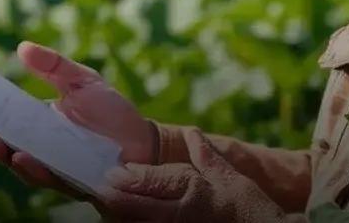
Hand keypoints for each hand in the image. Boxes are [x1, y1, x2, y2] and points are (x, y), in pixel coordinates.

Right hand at [0, 41, 156, 196]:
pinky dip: (37, 170)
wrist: (144, 142)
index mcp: (40, 122)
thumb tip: (22, 47)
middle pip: (10, 145)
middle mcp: (43, 147)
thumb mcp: (82, 81)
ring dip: (8, 157)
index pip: (7, 119)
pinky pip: (52, 178)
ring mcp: (57, 166)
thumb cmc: (111, 111)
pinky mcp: (74, 180)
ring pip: (25, 166)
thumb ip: (54, 66)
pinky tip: (27, 158)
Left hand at [98, 128, 285, 222]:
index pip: (154, 182)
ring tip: (105, 206)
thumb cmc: (248, 206)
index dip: (131, 177)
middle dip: (117, 198)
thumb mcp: (228, 176)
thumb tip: (191, 133)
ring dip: (123, 215)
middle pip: (139, 206)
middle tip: (100, 190)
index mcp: (193, 190)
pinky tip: (126, 220)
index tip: (111, 172)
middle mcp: (181, 212)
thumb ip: (205, 155)